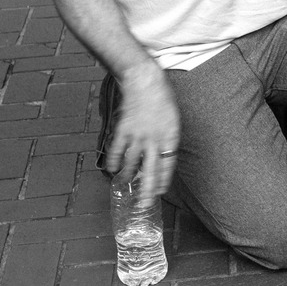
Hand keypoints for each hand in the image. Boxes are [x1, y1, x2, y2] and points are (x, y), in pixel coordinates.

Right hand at [103, 64, 180, 201]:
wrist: (146, 81)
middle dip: (147, 189)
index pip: (167, 165)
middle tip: (145, 204)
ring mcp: (138, 134)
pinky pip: (117, 149)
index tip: (160, 192)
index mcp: (170, 136)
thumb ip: (168, 139)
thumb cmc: (162, 100)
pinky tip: (112, 170)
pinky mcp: (124, 129)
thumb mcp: (173, 120)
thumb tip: (163, 155)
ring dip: (128, 175)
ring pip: (131, 162)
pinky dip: (114, 161)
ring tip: (126, 185)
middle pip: (150, 169)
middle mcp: (154, 139)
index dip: (163, 180)